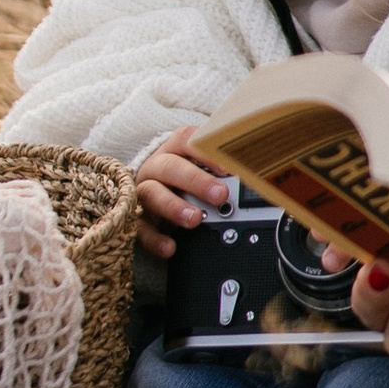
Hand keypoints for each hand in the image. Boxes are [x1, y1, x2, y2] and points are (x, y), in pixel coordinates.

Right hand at [132, 132, 236, 248]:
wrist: (141, 190)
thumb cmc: (180, 178)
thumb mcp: (199, 168)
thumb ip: (222, 172)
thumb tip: (255, 180)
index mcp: (174, 149)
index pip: (187, 141)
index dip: (206, 152)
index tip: (227, 166)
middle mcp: (156, 167)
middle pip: (171, 167)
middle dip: (196, 181)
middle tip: (220, 194)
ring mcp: (142, 191)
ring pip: (152, 194)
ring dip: (174, 206)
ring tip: (194, 220)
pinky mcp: (133, 216)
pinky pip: (140, 227)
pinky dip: (154, 238)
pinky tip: (170, 246)